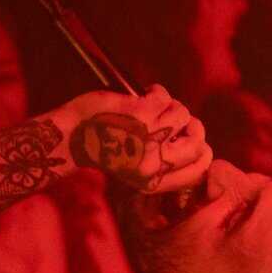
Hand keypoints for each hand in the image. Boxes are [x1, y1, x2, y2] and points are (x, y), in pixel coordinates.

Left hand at [63, 85, 211, 196]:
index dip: (201, 151)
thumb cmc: (102, 148)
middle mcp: (153, 163)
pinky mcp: (141, 113)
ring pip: (182, 114)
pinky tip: (141, 95)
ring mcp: (148, 137)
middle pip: (199, 142)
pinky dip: (155, 91)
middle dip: (191, 126)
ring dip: (168, 105)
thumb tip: (198, 140)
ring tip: (148, 107)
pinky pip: (165, 96)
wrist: (70, 136)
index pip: (199, 168)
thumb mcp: (134, 168)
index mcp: (153, 181)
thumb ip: (164, 161)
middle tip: (174, 119)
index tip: (188, 140)